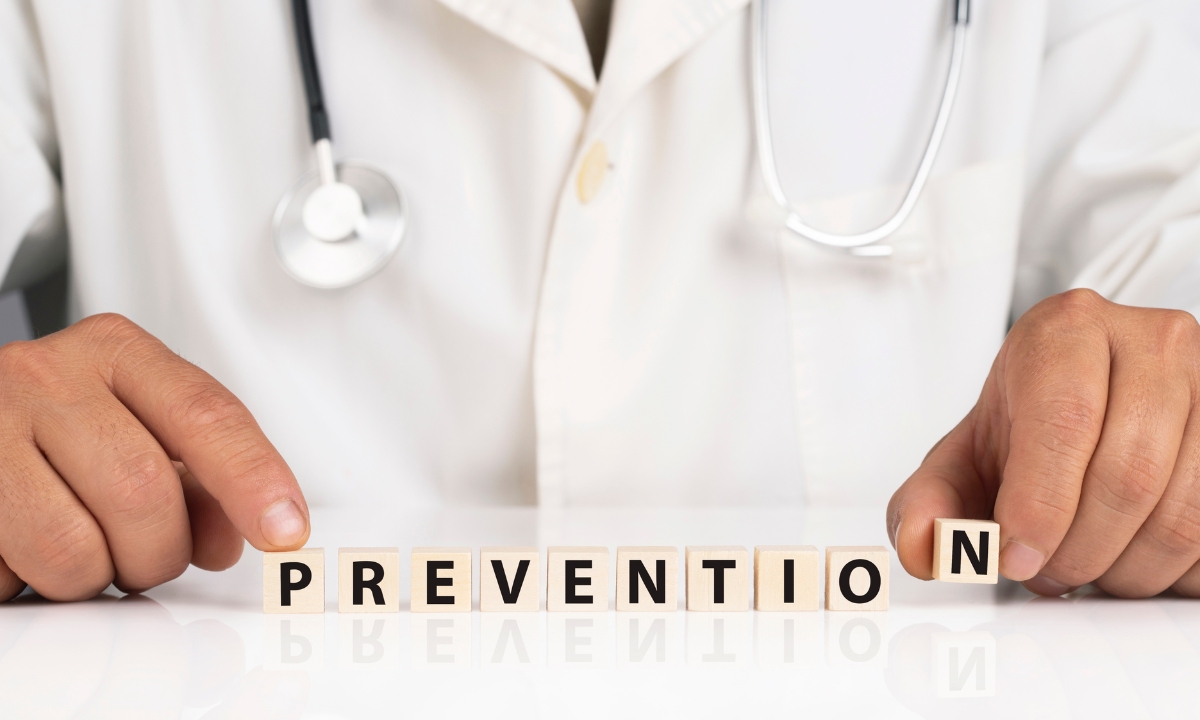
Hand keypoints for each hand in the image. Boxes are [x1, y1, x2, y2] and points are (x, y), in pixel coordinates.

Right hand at [0, 314, 308, 600]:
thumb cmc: (63, 423)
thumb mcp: (141, 426)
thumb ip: (200, 478)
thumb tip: (228, 538)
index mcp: (116, 351)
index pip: (205, 415)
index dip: (252, 478)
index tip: (285, 528)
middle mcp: (47, 376)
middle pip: (143, 490)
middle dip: (161, 551)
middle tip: (151, 556)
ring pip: (71, 547)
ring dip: (93, 577)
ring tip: (85, 549)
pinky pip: (7, 572)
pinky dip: (30, 581)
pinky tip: (28, 546)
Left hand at [889, 289, 1199, 596]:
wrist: (1087, 399)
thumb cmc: (1027, 426)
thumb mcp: (963, 458)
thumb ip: (928, 503)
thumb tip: (924, 546)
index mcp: (1067, 332)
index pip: (1065, 422)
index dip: (1040, 505)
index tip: (1016, 556)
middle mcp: (1149, 342)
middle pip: (1127, 475)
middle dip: (1079, 550)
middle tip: (1047, 572)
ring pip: (1184, 511)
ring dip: (1127, 568)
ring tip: (1086, 565)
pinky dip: (1172, 568)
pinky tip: (1132, 558)